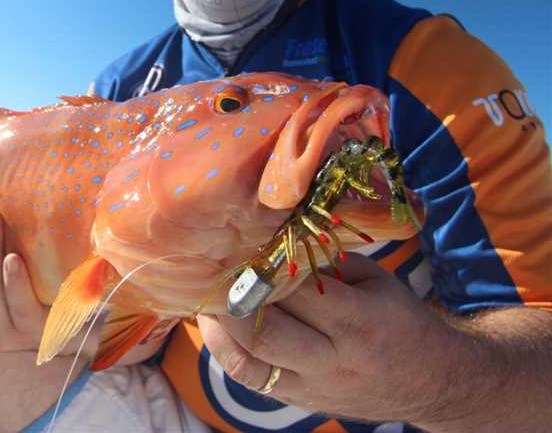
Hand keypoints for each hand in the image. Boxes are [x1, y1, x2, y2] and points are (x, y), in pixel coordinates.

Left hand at [197, 253, 466, 424]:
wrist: (434, 382)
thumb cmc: (401, 319)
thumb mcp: (376, 280)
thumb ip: (328, 264)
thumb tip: (275, 238)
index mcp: (359, 320)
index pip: (298, 292)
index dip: (261, 268)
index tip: (238, 245)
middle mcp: (334, 359)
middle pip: (266, 331)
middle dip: (230, 301)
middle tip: (209, 273)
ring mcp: (315, 386)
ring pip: (250, 363)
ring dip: (219, 330)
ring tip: (204, 300)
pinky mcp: (301, 402)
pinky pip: (252, 380)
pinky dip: (227, 352)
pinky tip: (217, 327)